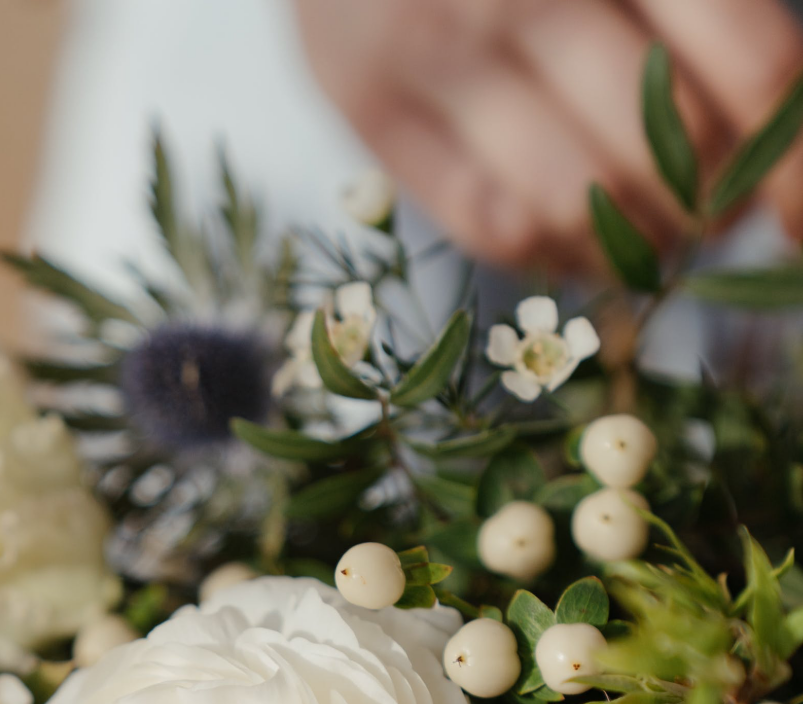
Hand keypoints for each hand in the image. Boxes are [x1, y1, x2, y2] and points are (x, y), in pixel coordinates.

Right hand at [292, 0, 802, 269]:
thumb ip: (703, 13)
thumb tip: (774, 147)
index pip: (753, 69)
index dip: (791, 164)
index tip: (797, 213)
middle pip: (670, 152)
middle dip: (710, 207)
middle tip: (711, 210)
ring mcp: (438, 49)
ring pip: (575, 205)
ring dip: (631, 247)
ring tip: (646, 234)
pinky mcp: (369, 103)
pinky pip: (486, 224)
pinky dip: (547, 254)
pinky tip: (572, 240)